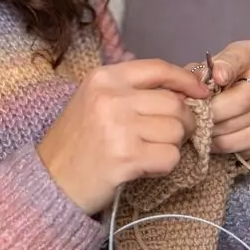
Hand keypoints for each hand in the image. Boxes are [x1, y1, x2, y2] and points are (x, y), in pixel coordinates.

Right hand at [38, 59, 211, 214]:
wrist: (49, 181)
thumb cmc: (76, 143)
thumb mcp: (95, 101)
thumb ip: (131, 91)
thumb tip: (182, 92)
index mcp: (103, 78)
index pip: (158, 68)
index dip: (186, 80)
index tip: (200, 93)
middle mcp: (111, 97)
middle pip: (174, 103)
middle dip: (183, 122)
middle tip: (170, 136)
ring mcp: (119, 127)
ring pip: (176, 131)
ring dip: (171, 145)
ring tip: (148, 152)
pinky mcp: (127, 157)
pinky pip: (169, 157)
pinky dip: (164, 165)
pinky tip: (144, 167)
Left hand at [197, 40, 249, 155]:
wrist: (233, 94)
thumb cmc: (213, 78)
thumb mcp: (203, 69)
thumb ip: (195, 76)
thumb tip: (187, 93)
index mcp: (248, 54)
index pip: (238, 59)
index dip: (227, 69)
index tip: (216, 78)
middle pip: (244, 98)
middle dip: (216, 111)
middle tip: (196, 118)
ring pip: (247, 123)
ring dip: (219, 132)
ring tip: (200, 132)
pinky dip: (229, 144)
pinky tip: (213, 142)